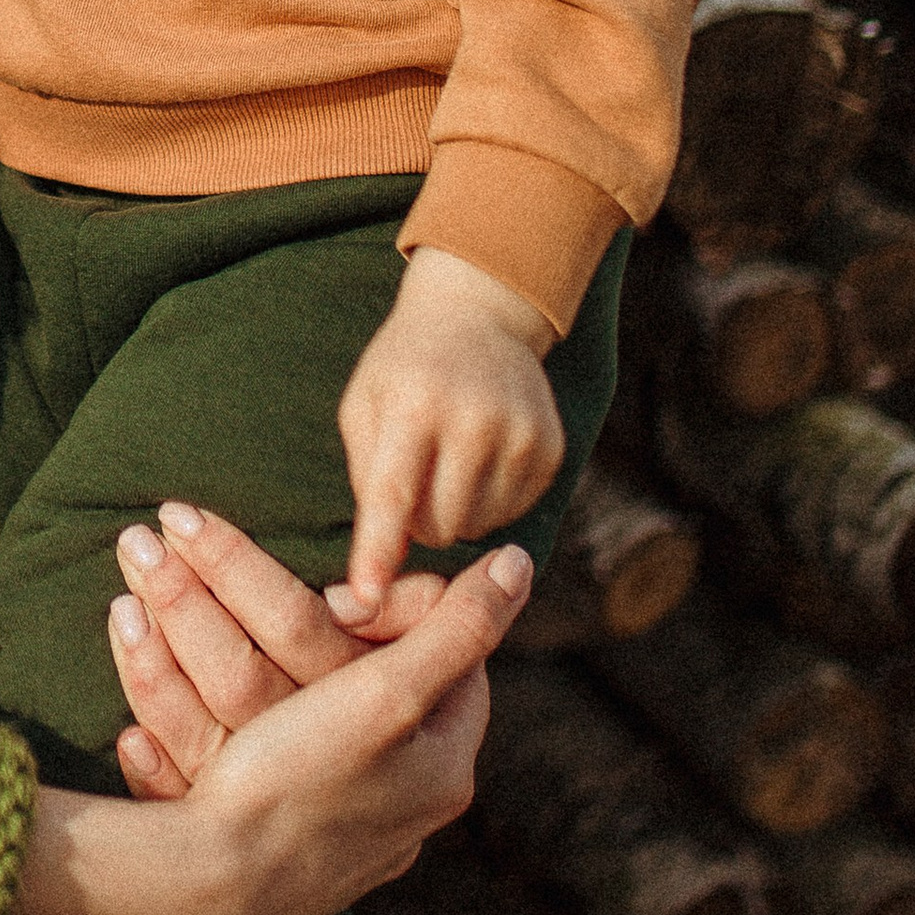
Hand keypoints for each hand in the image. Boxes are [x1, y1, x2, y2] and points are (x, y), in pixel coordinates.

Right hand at [4, 540, 532, 914]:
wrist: (208, 890)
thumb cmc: (299, 785)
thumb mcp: (388, 695)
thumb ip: (456, 631)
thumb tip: (518, 565)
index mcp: (440, 772)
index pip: (456, 668)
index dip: (413, 616)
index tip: (352, 593)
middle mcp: (400, 810)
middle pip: (381, 697)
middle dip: (327, 639)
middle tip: (301, 608)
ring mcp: (338, 834)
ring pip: (305, 731)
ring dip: (252, 678)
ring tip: (206, 649)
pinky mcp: (276, 848)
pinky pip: (243, 776)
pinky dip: (199, 744)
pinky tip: (159, 731)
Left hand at [336, 247, 561, 617]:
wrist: (479, 315)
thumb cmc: (404, 368)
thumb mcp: (364, 403)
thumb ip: (366, 476)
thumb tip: (373, 562)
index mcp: (412, 407)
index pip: (391, 494)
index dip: (376, 551)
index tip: (363, 599)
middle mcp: (472, 421)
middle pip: (438, 525)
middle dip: (418, 524)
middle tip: (413, 484)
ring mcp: (520, 435)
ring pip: (477, 528)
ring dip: (454, 514)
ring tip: (446, 463)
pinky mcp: (551, 449)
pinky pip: (512, 515)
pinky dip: (488, 503)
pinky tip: (480, 460)